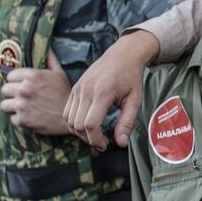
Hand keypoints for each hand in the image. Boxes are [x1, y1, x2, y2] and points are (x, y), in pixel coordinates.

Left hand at [0, 50, 72, 135]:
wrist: (71, 117)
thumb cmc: (65, 93)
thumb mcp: (59, 74)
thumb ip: (50, 59)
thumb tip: (47, 47)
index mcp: (32, 75)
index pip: (10, 76)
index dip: (16, 80)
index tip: (22, 85)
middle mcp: (24, 89)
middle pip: (4, 89)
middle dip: (12, 93)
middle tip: (21, 97)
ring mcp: (22, 105)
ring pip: (4, 104)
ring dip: (12, 106)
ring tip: (22, 107)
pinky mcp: (22, 119)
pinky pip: (12, 118)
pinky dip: (19, 119)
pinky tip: (29, 116)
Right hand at [63, 30, 158, 150]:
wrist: (122, 55)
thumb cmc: (131, 77)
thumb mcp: (135, 100)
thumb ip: (127, 122)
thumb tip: (121, 143)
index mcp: (102, 92)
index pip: (90, 124)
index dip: (96, 139)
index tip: (105, 145)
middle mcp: (86, 90)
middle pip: (78, 125)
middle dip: (88, 139)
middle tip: (101, 142)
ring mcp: (77, 88)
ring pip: (69, 120)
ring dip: (79, 132)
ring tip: (95, 135)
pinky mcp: (74, 88)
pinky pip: (67, 111)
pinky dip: (74, 123)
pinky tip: (87, 125)